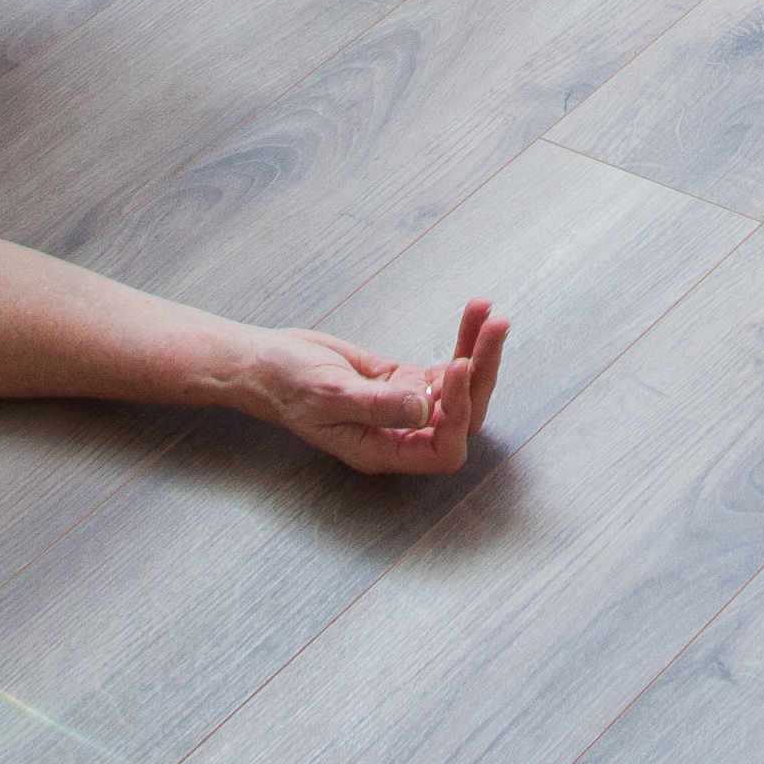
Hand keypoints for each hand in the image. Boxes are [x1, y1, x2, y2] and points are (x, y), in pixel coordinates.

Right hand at [246, 299, 507, 473]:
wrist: (267, 364)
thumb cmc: (287, 385)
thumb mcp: (330, 395)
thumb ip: (378, 405)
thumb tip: (424, 409)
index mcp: (382, 450)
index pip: (441, 449)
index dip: (458, 415)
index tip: (459, 368)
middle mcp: (400, 435)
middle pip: (461, 417)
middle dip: (482, 373)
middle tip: (495, 326)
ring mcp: (405, 408)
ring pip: (459, 389)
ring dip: (479, 352)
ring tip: (488, 313)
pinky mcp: (404, 382)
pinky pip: (446, 367)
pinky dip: (463, 340)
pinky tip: (474, 314)